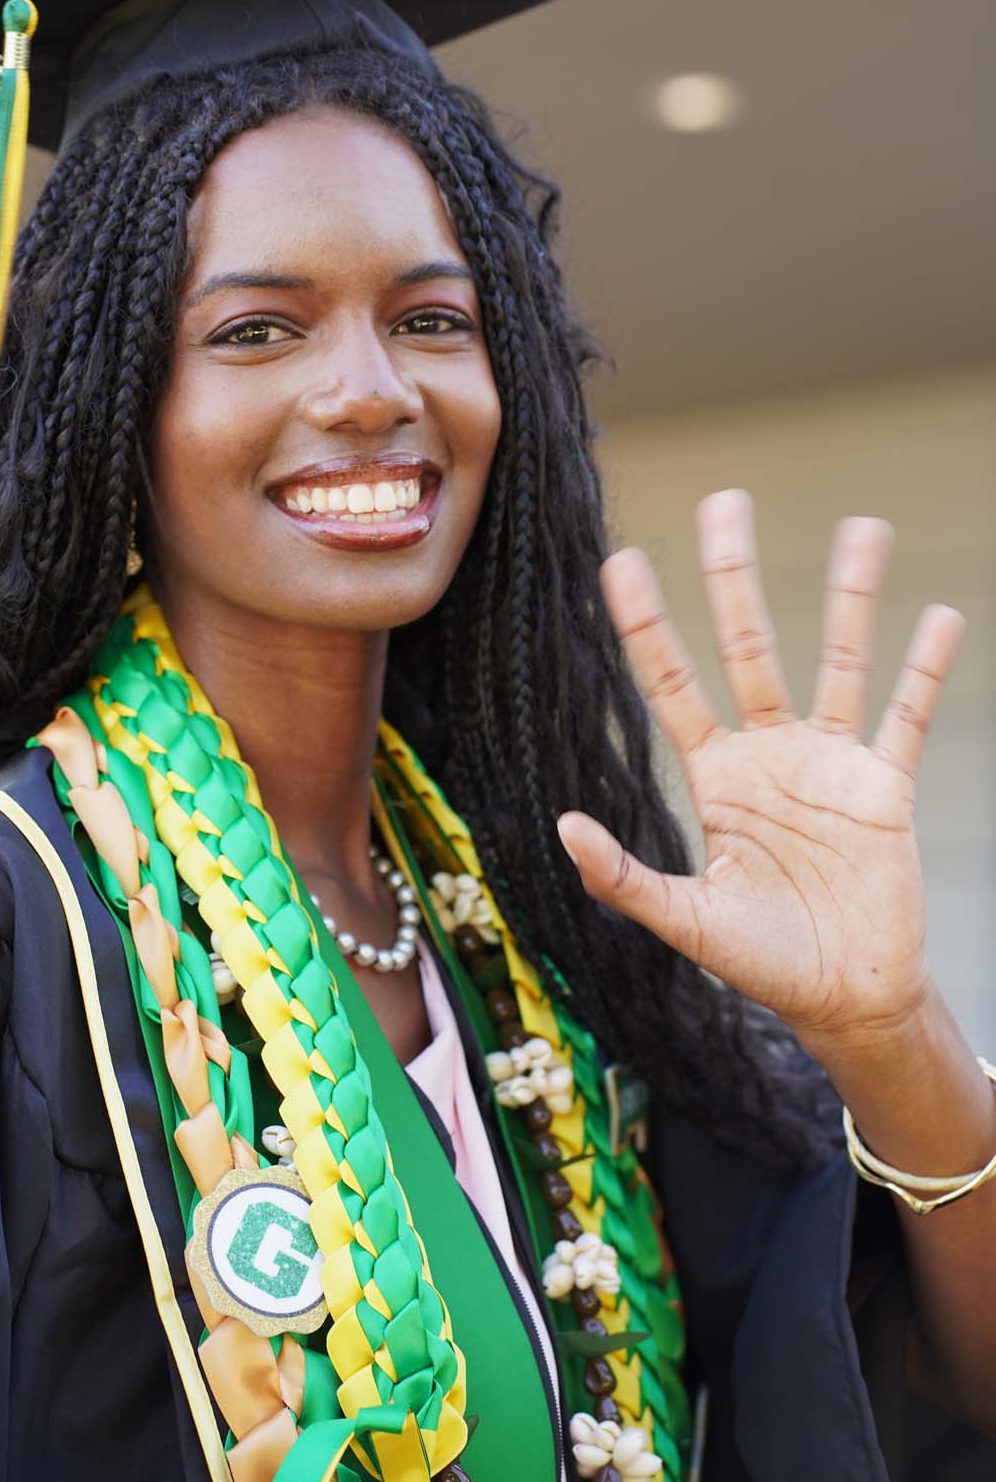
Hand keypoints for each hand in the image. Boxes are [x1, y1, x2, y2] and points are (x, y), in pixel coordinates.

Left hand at [557, 489, 965, 1053]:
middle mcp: (769, 752)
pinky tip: (939, 617)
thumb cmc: (762, 962)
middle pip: (748, 644)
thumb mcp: (685, 921)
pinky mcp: (885, 787)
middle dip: (734, 576)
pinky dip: (925, 671)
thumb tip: (564, 825)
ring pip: (839, 660)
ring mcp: (831, 762)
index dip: (647, 623)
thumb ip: (625, 878)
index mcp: (716, 775)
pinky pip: (908, 717)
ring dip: (851, 598)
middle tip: (726, 503)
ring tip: (864, 529)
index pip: (671, 682)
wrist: (845, 1001)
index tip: (622, 560)